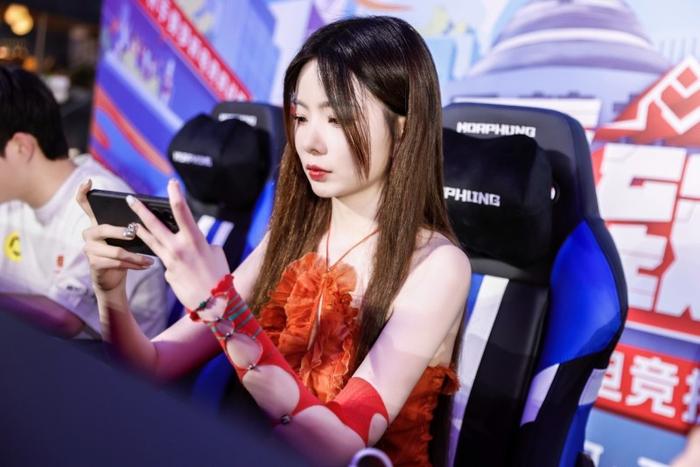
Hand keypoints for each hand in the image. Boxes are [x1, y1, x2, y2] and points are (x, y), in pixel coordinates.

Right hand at [76, 179, 154, 294]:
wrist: (112, 278)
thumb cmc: (122, 252)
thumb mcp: (124, 237)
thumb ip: (129, 226)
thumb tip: (149, 217)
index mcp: (96, 223)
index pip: (83, 204)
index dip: (83, 192)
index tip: (88, 181)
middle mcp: (89, 234)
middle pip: (104, 229)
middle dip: (122, 232)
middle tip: (136, 233)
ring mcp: (89, 250)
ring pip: (116, 250)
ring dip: (136, 256)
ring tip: (150, 259)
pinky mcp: (95, 264)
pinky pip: (117, 263)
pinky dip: (134, 265)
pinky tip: (146, 265)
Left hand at [127, 179, 229, 308]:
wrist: (214, 303)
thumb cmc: (219, 275)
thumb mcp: (215, 252)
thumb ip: (201, 242)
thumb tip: (191, 241)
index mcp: (194, 239)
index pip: (181, 210)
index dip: (175, 194)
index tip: (171, 183)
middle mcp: (178, 248)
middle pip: (153, 224)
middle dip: (140, 209)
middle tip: (130, 198)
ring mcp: (170, 261)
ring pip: (150, 241)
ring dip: (140, 230)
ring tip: (131, 223)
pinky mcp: (167, 273)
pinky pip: (165, 261)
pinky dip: (170, 259)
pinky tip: (181, 267)